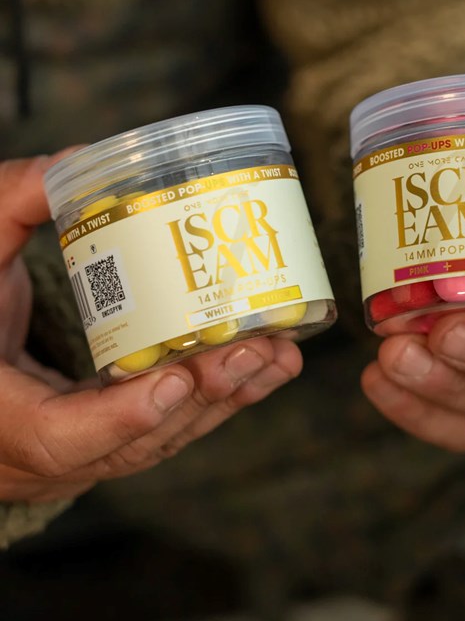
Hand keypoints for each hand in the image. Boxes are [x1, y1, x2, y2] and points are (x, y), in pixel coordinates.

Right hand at [0, 157, 301, 503]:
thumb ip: (9, 205)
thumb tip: (73, 161)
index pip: (55, 437)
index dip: (118, 418)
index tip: (175, 378)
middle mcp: (34, 454)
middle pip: (132, 445)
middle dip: (201, 396)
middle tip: (259, 348)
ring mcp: (72, 459)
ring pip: (157, 444)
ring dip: (224, 401)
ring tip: (280, 356)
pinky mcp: (101, 446)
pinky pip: (162, 433)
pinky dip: (212, 402)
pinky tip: (261, 368)